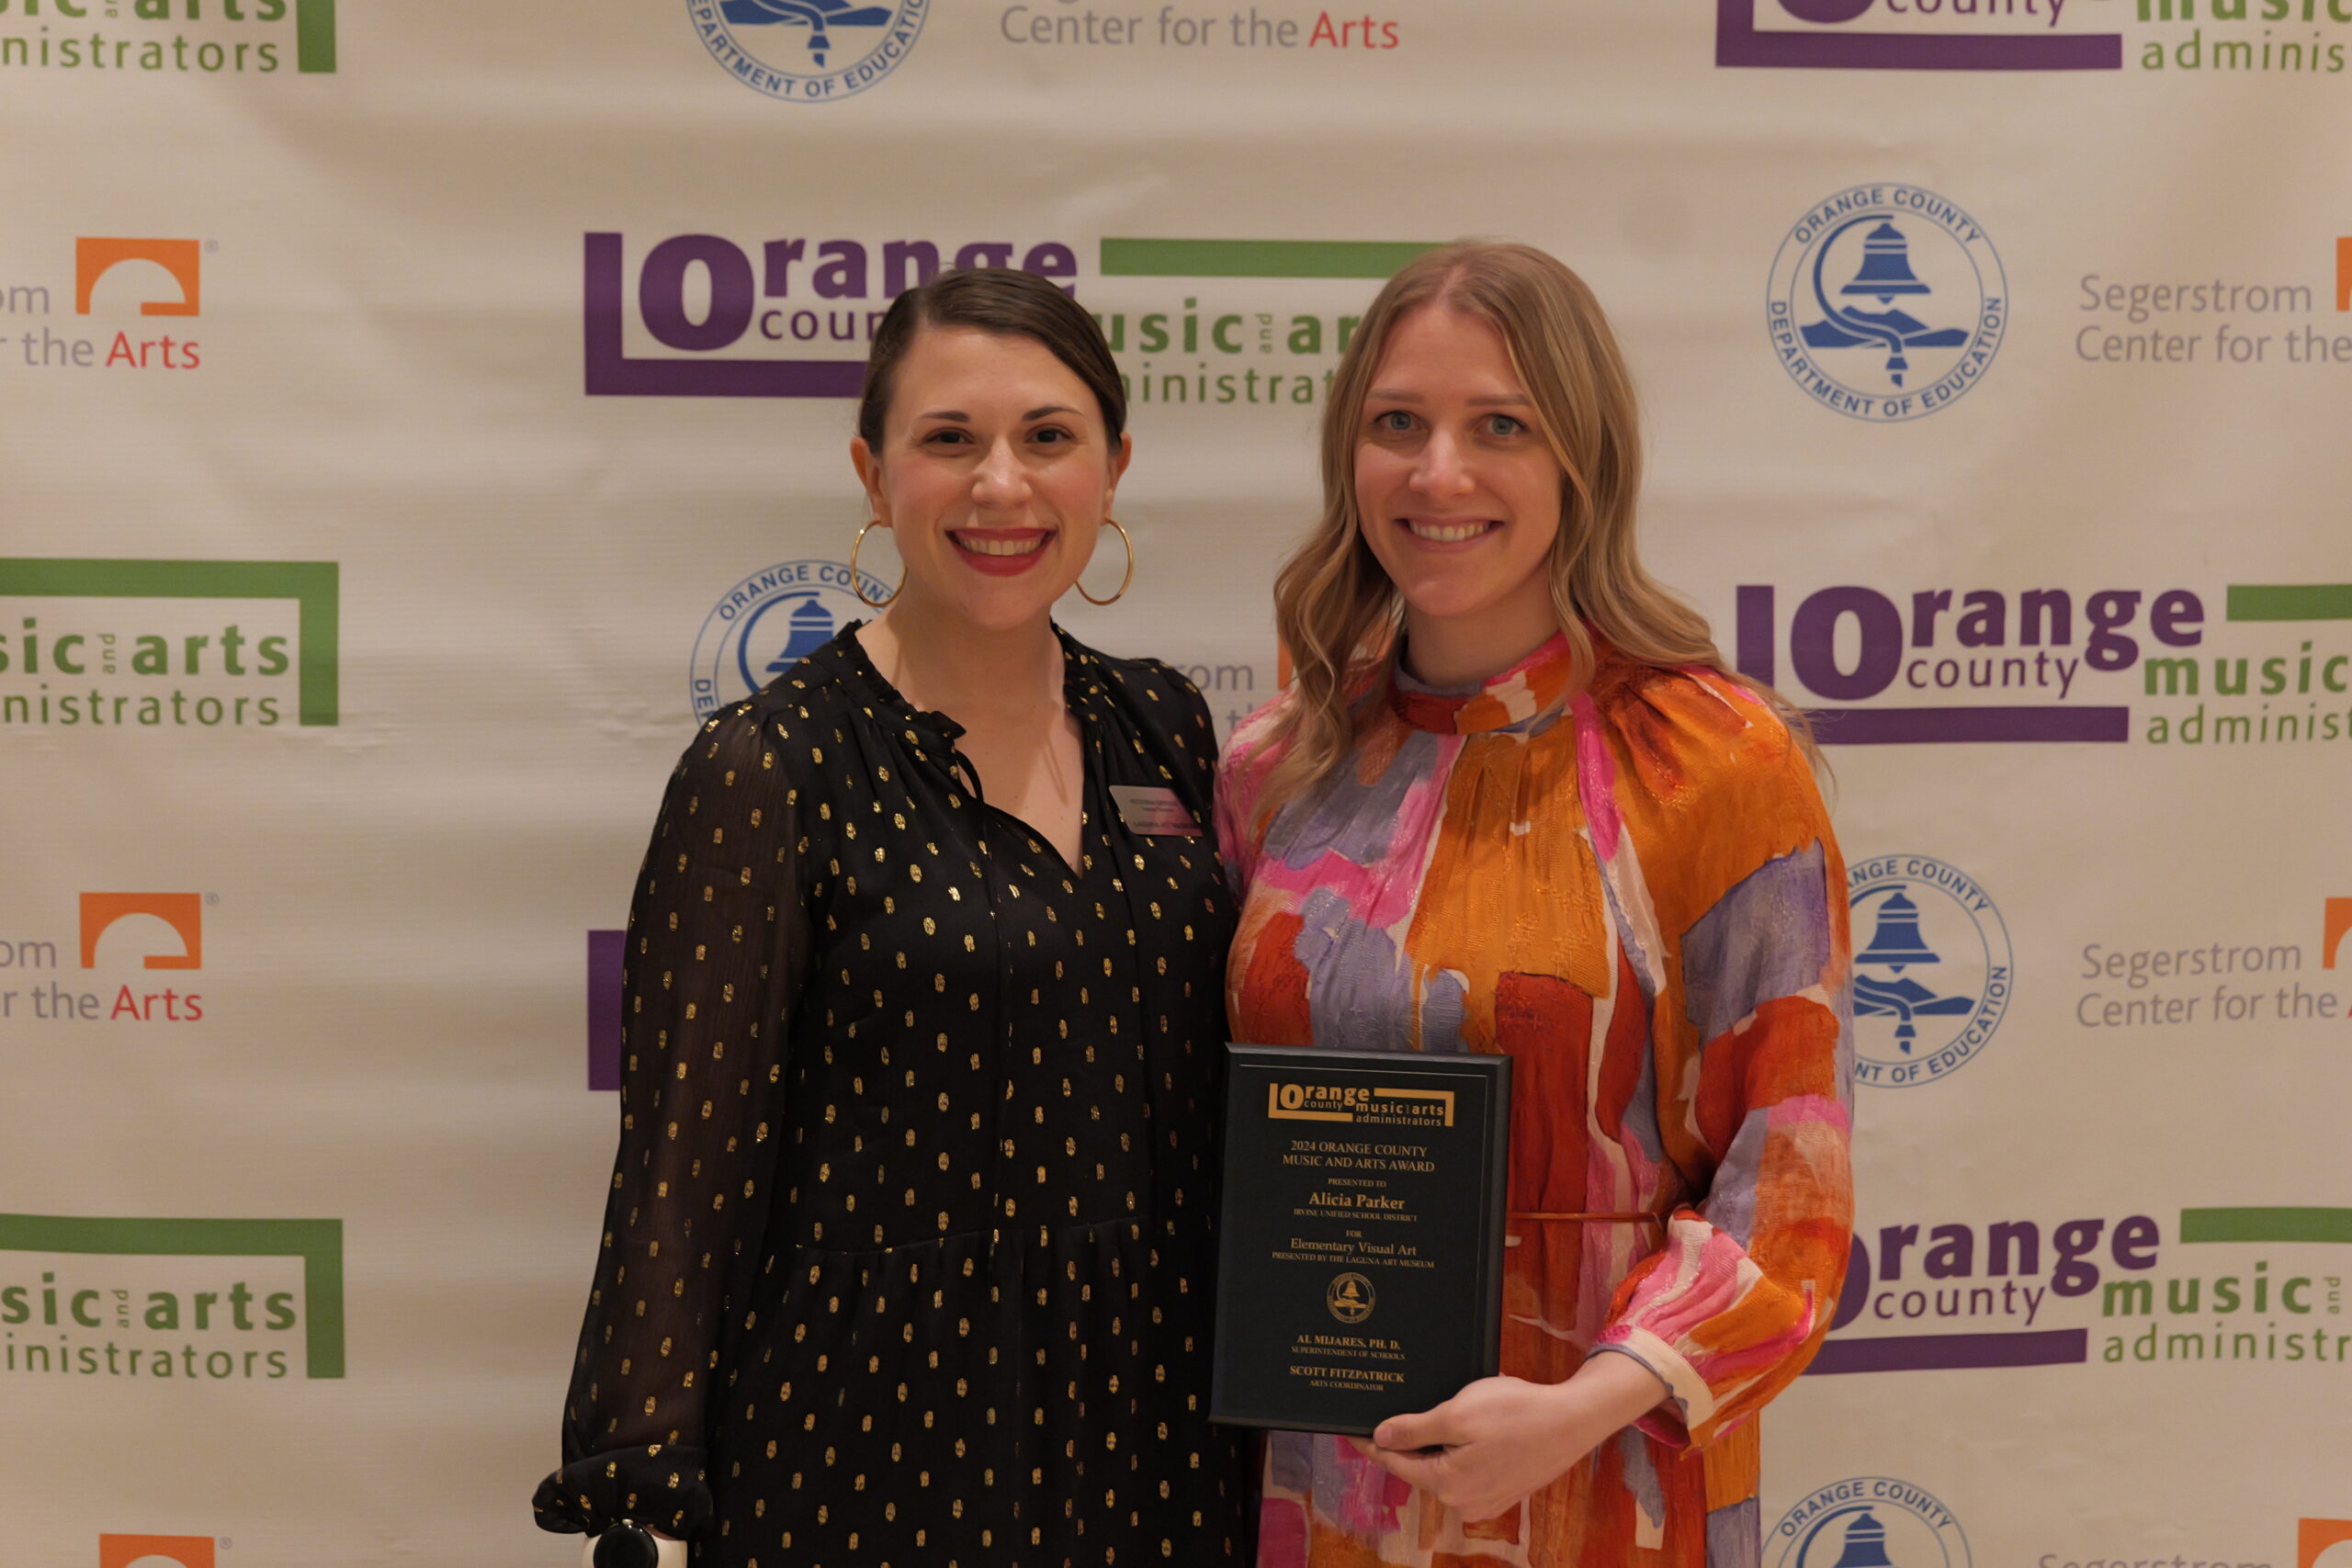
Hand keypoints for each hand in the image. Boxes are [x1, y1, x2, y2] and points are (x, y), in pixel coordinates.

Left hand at [1350, 1354, 1669, 1522]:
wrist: (1572, 1420)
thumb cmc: (1517, 1413)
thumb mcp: (1457, 1414)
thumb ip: (1415, 1430)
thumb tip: (1379, 1437)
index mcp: (1447, 1485)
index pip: (1395, 1462)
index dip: (1372, 1441)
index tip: (1351, 1429)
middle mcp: (1464, 1502)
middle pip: (1420, 1467)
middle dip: (1408, 1441)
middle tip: (1394, 1411)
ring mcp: (1486, 1500)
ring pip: (1445, 1469)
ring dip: (1438, 1444)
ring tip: (1440, 1414)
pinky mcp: (1504, 1490)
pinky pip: (1468, 1471)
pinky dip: (1461, 1451)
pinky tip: (1471, 1427)